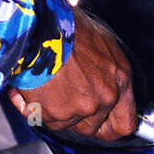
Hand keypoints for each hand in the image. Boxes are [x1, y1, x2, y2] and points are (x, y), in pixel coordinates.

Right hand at [8, 7, 137, 140]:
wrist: (41, 28)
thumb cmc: (68, 26)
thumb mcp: (101, 41)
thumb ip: (107, 70)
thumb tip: (102, 80)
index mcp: (121, 79)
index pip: (125, 123)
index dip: (110, 126)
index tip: (101, 125)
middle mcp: (105, 98)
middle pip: (93, 128)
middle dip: (76, 117)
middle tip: (62, 98)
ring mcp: (81, 109)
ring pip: (65, 124)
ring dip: (53, 109)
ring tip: (43, 83)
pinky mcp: (55, 115)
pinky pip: (40, 118)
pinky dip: (30, 106)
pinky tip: (27, 85)